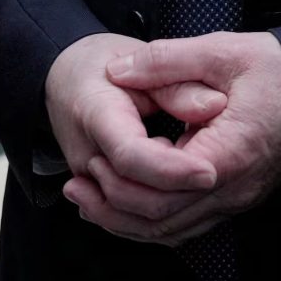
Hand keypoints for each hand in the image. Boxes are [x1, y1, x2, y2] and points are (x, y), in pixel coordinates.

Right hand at [44, 33, 227, 221]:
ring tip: (193, 177)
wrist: (64, 79)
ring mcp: (86, 181)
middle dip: (179, 195)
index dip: (172, 170)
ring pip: (130, 222)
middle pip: (132, 198)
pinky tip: (183, 198)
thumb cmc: (104, 63)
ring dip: (172, 210)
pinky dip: (161, 220)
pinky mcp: (96, 194)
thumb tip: (216, 106)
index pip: (131, 156)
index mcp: (96, 113)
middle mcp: (86, 155)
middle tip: (213, 171)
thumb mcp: (141, 57)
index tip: (210, 171)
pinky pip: (128, 223)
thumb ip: (177, 84)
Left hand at [67, 32, 280, 245]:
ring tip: (88, 201)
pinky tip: (127, 204)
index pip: (162, 189)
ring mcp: (237, 200)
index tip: (90, 160)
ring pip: (173, 232)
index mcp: (228, 156)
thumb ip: (165, 60)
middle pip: (162, 221)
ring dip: (127, 221)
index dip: (120, 182)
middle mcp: (233, 190)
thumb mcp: (221, 52)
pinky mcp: (237, 198)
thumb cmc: (280, 70)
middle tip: (75, 187)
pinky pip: (188, 225)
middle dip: (112, 208)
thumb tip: (118, 70)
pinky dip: (152, 220)